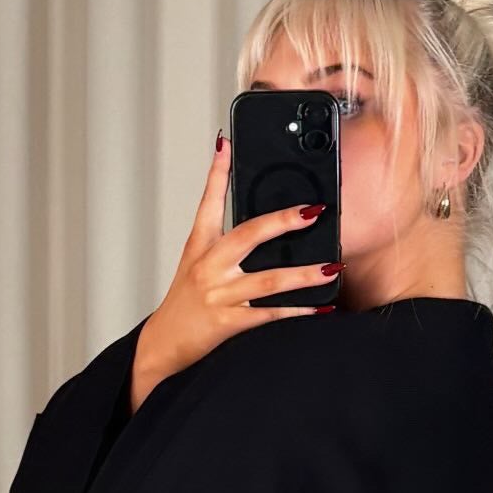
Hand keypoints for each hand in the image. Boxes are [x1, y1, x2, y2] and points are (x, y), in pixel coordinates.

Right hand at [131, 132, 340, 401]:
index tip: (227, 144)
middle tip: (314, 210)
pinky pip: (269, 314)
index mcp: (199, 247)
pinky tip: (320, 307)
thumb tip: (257, 225)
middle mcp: (208, 266)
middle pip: (248, 234)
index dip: (217, 172)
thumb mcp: (193, 266)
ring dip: (304, 273)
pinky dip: (298, 311)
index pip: (208, 202)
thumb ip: (219, 243)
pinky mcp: (227, 323)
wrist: (160, 349)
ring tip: (332, 267)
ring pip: (268, 278)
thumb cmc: (183, 307)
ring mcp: (218, 294)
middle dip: (283, 221)